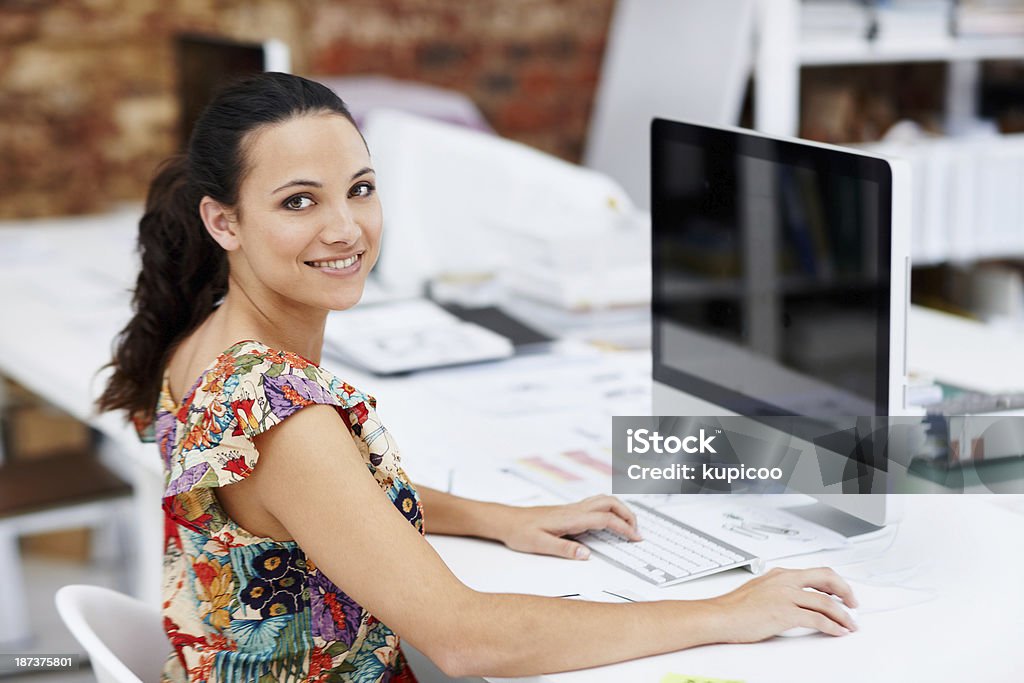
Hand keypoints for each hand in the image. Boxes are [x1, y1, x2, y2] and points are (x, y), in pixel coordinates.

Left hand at [496, 494, 641, 559]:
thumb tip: (586, 554)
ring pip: (604, 501)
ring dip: (620, 510)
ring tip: (629, 526)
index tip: (635, 539)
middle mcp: (574, 510)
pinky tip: (610, 523)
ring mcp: (572, 508)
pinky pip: (596, 505)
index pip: (605, 518)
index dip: (623, 528)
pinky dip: (610, 511)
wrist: (507, 520)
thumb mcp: (539, 545)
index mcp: (571, 518)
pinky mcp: (569, 511)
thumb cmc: (520, 532)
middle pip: (609, 503)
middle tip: (637, 532)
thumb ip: (564, 549)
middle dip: (628, 514)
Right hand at [708, 567, 858, 641]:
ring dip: (843, 615)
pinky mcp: (785, 613)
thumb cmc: (733, 607)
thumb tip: (793, 600)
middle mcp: (785, 580)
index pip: (815, 572)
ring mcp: (786, 596)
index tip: (841, 593)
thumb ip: (777, 590)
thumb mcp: (759, 590)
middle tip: (853, 604)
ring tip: (850, 624)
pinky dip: (833, 626)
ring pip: (826, 602)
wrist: (719, 616)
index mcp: (780, 574)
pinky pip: (818, 619)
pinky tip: (838, 631)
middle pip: (826, 579)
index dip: (834, 583)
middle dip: (845, 591)